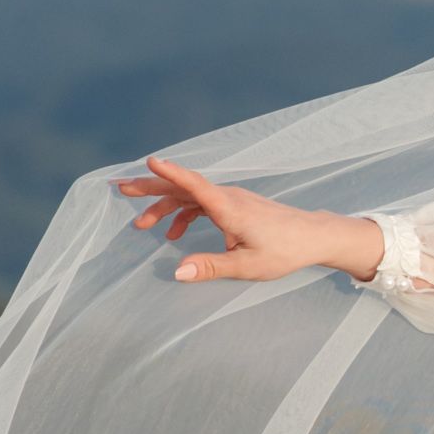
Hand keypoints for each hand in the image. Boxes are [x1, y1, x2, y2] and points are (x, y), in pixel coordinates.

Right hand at [110, 156, 384, 283]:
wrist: (314, 236)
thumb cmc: (285, 251)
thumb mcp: (247, 265)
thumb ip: (211, 267)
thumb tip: (177, 273)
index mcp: (229, 207)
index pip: (194, 185)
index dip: (171, 173)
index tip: (149, 161)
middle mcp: (228, 197)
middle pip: (184, 186)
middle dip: (151, 187)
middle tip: (120, 188)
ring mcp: (232, 199)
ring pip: (190, 195)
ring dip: (164, 206)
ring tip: (141, 225)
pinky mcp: (235, 206)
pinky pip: (202, 204)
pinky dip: (184, 214)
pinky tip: (174, 235)